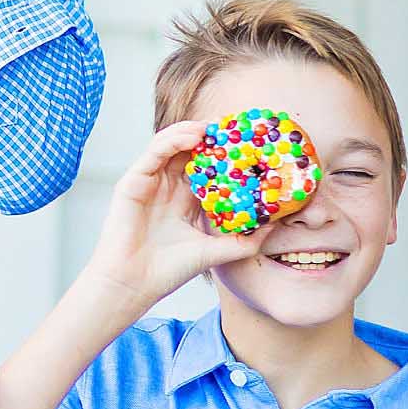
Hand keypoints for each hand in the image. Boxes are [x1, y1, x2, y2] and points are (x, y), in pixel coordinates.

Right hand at [80, 121, 272, 315]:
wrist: (134, 283)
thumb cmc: (168, 271)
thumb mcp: (216, 251)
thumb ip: (244, 240)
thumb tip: (274, 226)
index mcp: (186, 200)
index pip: (208, 167)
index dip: (226, 153)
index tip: (250, 142)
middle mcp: (168, 187)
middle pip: (191, 150)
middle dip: (212, 136)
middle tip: (235, 125)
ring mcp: (150, 182)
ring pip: (171, 145)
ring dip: (193, 131)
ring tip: (214, 127)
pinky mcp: (133, 181)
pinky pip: (154, 152)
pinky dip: (173, 139)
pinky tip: (194, 136)